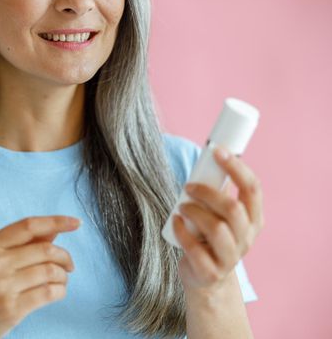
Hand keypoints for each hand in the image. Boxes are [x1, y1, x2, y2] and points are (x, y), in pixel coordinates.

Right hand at [0, 216, 80, 338]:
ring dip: (63, 276)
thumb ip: (19, 244)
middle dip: (65, 256)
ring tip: (60, 280)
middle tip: (69, 265)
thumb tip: (52, 231)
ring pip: (50, 271)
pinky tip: (57, 292)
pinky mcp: (11, 309)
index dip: (56, 221)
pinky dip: (60, 291)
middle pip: (45, 249)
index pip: (29, 225)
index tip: (76, 223)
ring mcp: (2, 286)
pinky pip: (49, 293)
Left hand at [172, 145, 264, 291]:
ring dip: (195, 211)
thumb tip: (207, 157)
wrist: (205, 277)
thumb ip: (218, 193)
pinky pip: (196, 249)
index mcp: (253, 219)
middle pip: (233, 208)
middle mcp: (247, 238)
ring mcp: (231, 257)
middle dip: (208, 192)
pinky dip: (182, 231)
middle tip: (188, 186)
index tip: (217, 151)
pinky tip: (175, 222)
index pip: (252, 188)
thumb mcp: (220, 214)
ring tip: (181, 207)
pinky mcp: (211, 272)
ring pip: (217, 228)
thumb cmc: (209, 236)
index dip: (236, 167)